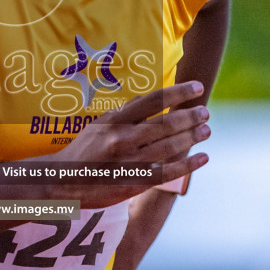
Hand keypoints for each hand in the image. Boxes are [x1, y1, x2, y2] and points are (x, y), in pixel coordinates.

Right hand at [44, 81, 210, 207]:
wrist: (62, 182)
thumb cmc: (83, 151)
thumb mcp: (98, 125)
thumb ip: (124, 113)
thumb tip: (148, 99)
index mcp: (114, 120)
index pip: (153, 101)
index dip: (178, 93)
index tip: (196, 87)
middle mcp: (123, 138)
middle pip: (167, 124)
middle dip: (191, 116)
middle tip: (205, 112)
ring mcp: (129, 161)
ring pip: (171, 146)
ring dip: (193, 137)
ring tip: (206, 130)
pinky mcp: (134, 182)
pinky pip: (168, 172)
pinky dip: (188, 164)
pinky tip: (203, 157)